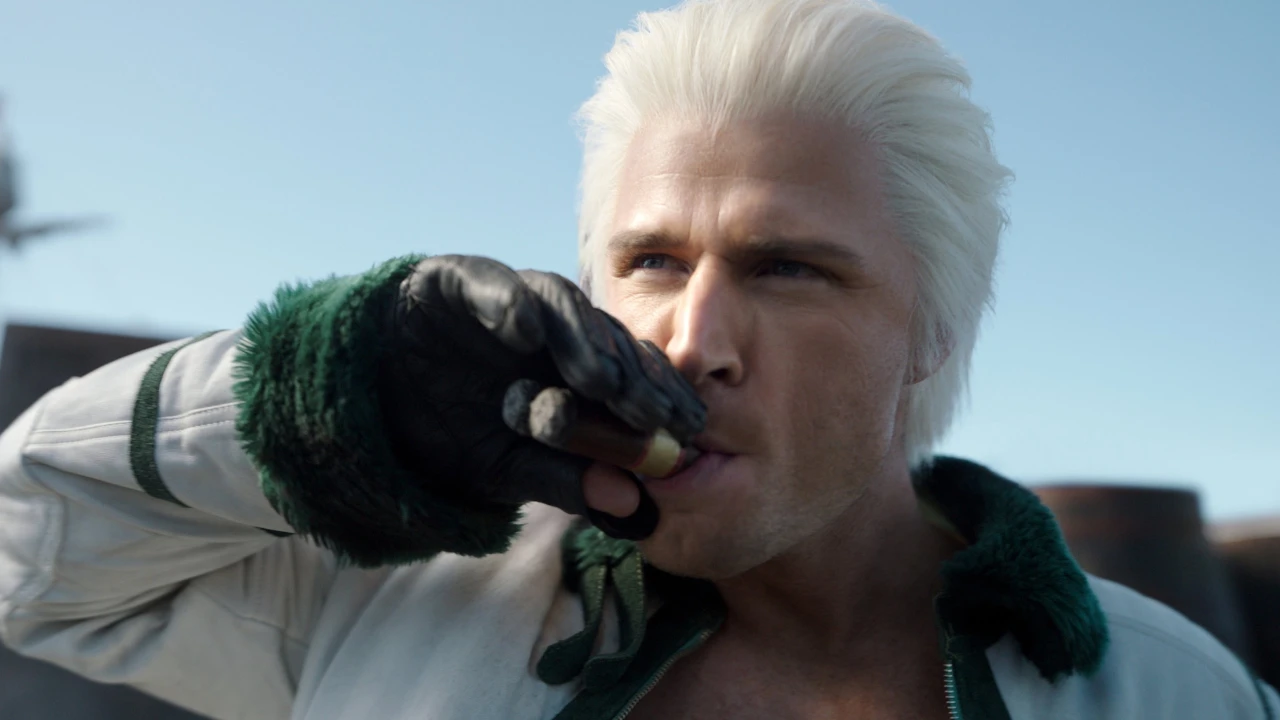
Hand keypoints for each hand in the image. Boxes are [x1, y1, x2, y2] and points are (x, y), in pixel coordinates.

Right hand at [378, 255, 704, 538]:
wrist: (371, 400)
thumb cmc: (453, 430)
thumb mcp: (511, 467)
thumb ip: (571, 481)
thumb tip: (638, 512)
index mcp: (575, 364)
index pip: (632, 372)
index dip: (661, 398)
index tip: (687, 433)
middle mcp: (553, 326)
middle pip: (606, 339)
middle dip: (632, 378)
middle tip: (652, 414)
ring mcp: (512, 297)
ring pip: (561, 308)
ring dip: (584, 343)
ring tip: (599, 383)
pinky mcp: (461, 280)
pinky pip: (492, 286)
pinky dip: (509, 304)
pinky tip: (522, 333)